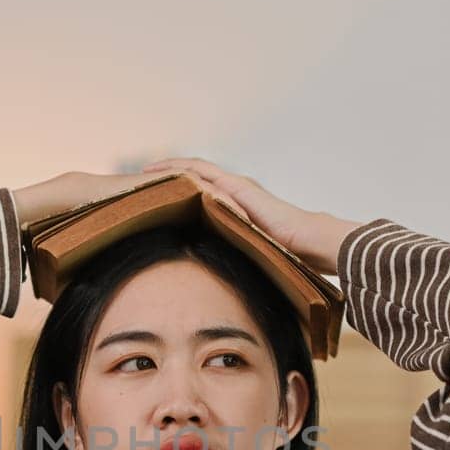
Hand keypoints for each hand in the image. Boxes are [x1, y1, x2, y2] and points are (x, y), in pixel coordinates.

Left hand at [139, 157, 338, 273]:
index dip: (177, 192)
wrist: (308, 240)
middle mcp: (234, 191)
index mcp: (236, 204)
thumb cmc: (286, 253)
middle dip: (167, 176)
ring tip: (144, 172)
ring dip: (169, 169)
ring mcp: (235, 186)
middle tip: (140, 179)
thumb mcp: (249, 253)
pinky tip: (161, 173)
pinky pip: (201, 174)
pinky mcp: (236, 187)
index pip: (201, 193)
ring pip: (193, 171)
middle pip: (192, 178)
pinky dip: (180, 170)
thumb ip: (231, 256)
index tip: (155, 197)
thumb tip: (215, 280)